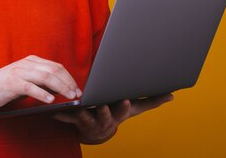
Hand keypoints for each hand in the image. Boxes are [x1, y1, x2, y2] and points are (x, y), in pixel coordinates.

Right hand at [0, 55, 81, 109]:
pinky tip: (51, 100)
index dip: (69, 77)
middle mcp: (27, 64)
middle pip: (53, 70)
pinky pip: (31, 87)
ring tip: (69, 96)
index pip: (56, 66)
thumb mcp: (26, 79)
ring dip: (60, 87)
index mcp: (32, 61)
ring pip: (45, 77)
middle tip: (76, 94)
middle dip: (68, 82)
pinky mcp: (12, 83)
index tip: (77, 88)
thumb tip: (61, 87)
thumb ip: (41, 80)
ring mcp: (19, 72)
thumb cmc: (5, 86)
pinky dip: (43, 93)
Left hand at [53, 94, 173, 143]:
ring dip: (79, 112)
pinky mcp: (74, 121)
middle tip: (100, 104)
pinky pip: (66, 118)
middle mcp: (104, 120)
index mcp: (118, 114)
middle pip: (104, 114)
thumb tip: (172, 95)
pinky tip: (53, 111)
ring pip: (84, 117)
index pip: (123, 110)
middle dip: (102, 109)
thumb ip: (151, 100)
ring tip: (76, 105)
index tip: (125, 100)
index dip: (124, 106)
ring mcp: (89, 122)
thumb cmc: (116, 112)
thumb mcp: (133, 108)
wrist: (96, 131)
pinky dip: (60, 115)